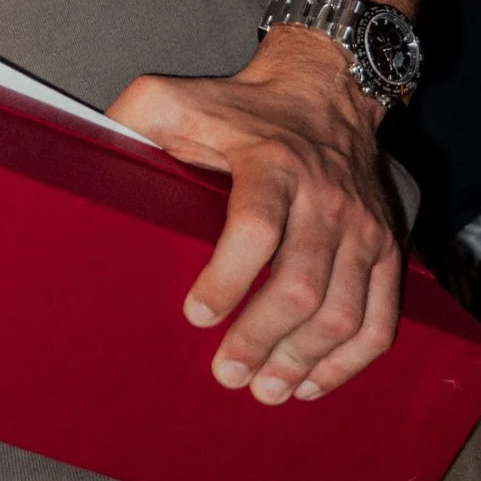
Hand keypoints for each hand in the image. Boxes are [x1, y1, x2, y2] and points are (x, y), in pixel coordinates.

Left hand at [111, 28, 402, 400]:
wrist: (329, 91)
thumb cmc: (243, 108)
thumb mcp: (182, 98)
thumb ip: (139, 118)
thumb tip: (92, 150)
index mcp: (272, 164)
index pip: (256, 228)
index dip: (227, 278)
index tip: (194, 315)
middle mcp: (325, 199)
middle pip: (300, 284)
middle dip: (261, 337)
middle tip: (226, 373)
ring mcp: (362, 228)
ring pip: (343, 311)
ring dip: (304, 360)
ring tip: (265, 390)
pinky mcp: (387, 249)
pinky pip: (381, 317)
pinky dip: (350, 361)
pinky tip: (313, 384)